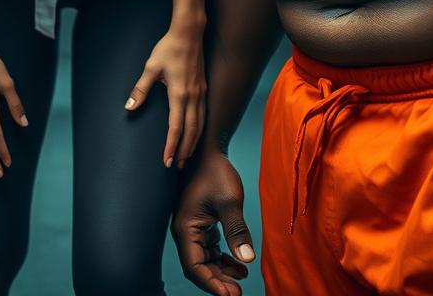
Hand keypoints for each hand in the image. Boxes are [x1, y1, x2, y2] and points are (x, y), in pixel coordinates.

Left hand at [126, 26, 205, 166]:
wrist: (189, 33)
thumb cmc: (168, 48)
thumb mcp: (150, 67)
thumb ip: (140, 89)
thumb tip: (129, 107)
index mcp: (179, 94)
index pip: (176, 127)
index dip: (171, 146)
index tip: (167, 160)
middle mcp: (193, 97)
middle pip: (191, 131)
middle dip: (184, 150)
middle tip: (177, 165)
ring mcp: (201, 93)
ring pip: (200, 125)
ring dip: (193, 142)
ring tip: (186, 156)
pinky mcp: (204, 89)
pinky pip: (204, 115)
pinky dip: (200, 130)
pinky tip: (196, 134)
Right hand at [172, 149, 254, 295]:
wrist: (209, 150)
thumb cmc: (215, 172)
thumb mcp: (229, 201)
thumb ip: (236, 231)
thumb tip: (247, 259)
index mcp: (186, 228)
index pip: (194, 267)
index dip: (211, 284)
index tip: (231, 295)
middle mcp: (185, 231)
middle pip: (198, 267)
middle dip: (218, 282)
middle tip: (239, 293)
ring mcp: (192, 227)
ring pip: (204, 259)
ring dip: (221, 271)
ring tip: (241, 280)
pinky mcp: (200, 223)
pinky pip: (208, 248)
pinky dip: (221, 259)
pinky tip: (238, 264)